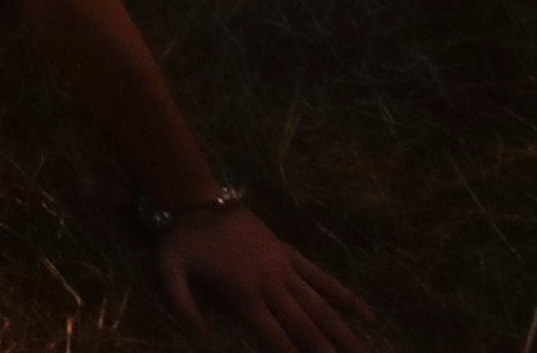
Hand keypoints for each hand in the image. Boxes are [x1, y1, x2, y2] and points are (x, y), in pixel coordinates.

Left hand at [155, 209, 375, 352]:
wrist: (197, 198)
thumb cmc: (182, 238)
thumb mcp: (168, 270)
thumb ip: (181, 302)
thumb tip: (200, 333)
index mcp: (244, 293)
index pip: (275, 335)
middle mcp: (270, 284)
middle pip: (305, 325)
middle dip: (326, 349)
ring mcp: (284, 268)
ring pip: (320, 305)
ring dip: (344, 330)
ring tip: (367, 350)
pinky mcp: (289, 253)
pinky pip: (321, 276)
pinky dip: (344, 294)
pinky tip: (367, 312)